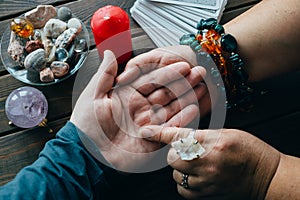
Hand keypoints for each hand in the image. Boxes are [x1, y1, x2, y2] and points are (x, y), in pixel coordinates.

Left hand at [70, 50, 206, 171]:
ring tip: (203, 87)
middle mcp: (142, 107)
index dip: (168, 72)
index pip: (152, 80)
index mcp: (129, 95)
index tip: (183, 64)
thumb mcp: (94, 95)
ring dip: (187, 97)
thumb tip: (108, 51)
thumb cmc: (87, 125)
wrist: (89, 153)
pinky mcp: (154, 138)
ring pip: (171, 107)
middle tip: (200, 72)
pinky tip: (194, 108)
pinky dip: (182, 119)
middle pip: (166, 92)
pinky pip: (170, 127)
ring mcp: (149, 122)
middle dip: (183, 82)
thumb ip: (105, 74)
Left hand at [141, 126, 280, 198]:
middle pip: (173, 157)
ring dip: (180, 168)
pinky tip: (195, 177)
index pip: (179, 136)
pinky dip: (184, 183)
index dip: (159, 133)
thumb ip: (201, 135)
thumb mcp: (227, 133)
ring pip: (176, 174)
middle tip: (188, 151)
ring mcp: (207, 180)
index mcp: (213, 142)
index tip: (146, 131)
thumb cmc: (248, 150)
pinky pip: (183, 190)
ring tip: (196, 164)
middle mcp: (208, 162)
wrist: (265, 175)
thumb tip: (180, 137)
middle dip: (175, 153)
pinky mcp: (207, 194)